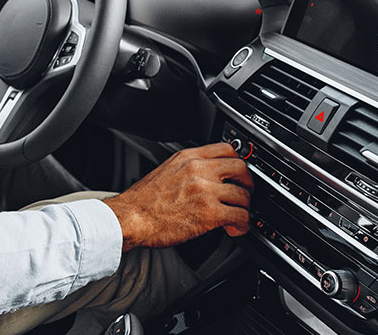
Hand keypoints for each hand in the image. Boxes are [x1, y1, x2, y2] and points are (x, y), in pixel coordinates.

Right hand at [102, 143, 252, 250]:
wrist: (130, 218)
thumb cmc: (141, 202)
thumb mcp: (165, 171)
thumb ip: (187, 169)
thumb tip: (204, 176)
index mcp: (188, 158)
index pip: (226, 148)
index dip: (238, 161)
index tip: (240, 171)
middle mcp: (199, 170)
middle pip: (241, 168)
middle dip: (248, 183)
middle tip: (245, 193)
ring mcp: (205, 190)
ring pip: (244, 195)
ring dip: (245, 208)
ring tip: (238, 216)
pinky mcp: (209, 213)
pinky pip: (240, 216)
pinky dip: (243, 225)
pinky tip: (235, 229)